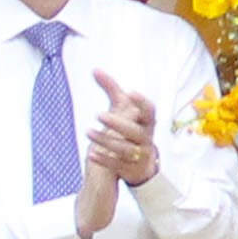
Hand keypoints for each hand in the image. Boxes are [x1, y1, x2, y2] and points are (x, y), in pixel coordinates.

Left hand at [88, 72, 162, 191]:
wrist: (141, 163)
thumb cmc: (130, 128)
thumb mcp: (123, 108)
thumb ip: (111, 88)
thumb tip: (94, 69)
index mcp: (146, 122)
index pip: (149, 111)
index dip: (141, 103)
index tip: (130, 92)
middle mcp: (146, 139)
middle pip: (135, 132)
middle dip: (118, 123)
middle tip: (97, 114)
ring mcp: (139, 155)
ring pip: (124, 149)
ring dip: (105, 140)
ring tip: (88, 132)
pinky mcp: (130, 169)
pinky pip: (117, 164)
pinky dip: (104, 159)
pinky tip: (91, 153)